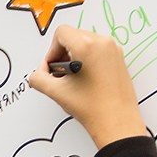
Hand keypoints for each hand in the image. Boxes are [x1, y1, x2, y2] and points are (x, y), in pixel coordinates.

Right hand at [30, 26, 147, 150]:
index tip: (52, 67)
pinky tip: (84, 80)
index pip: (61, 33)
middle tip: (59, 76)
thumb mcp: (57, 92)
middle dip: (62, 55)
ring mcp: (113, 50)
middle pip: (73, 36)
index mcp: (88, 46)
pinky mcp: (118, 58)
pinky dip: (86, 60)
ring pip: (84, 43)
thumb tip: (37, 74)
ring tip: (72, 80)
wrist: (117, 122)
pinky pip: (96, 50)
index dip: (51, 51)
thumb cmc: (94, 108)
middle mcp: (103, 43)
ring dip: (73, 58)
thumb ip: (38, 78)